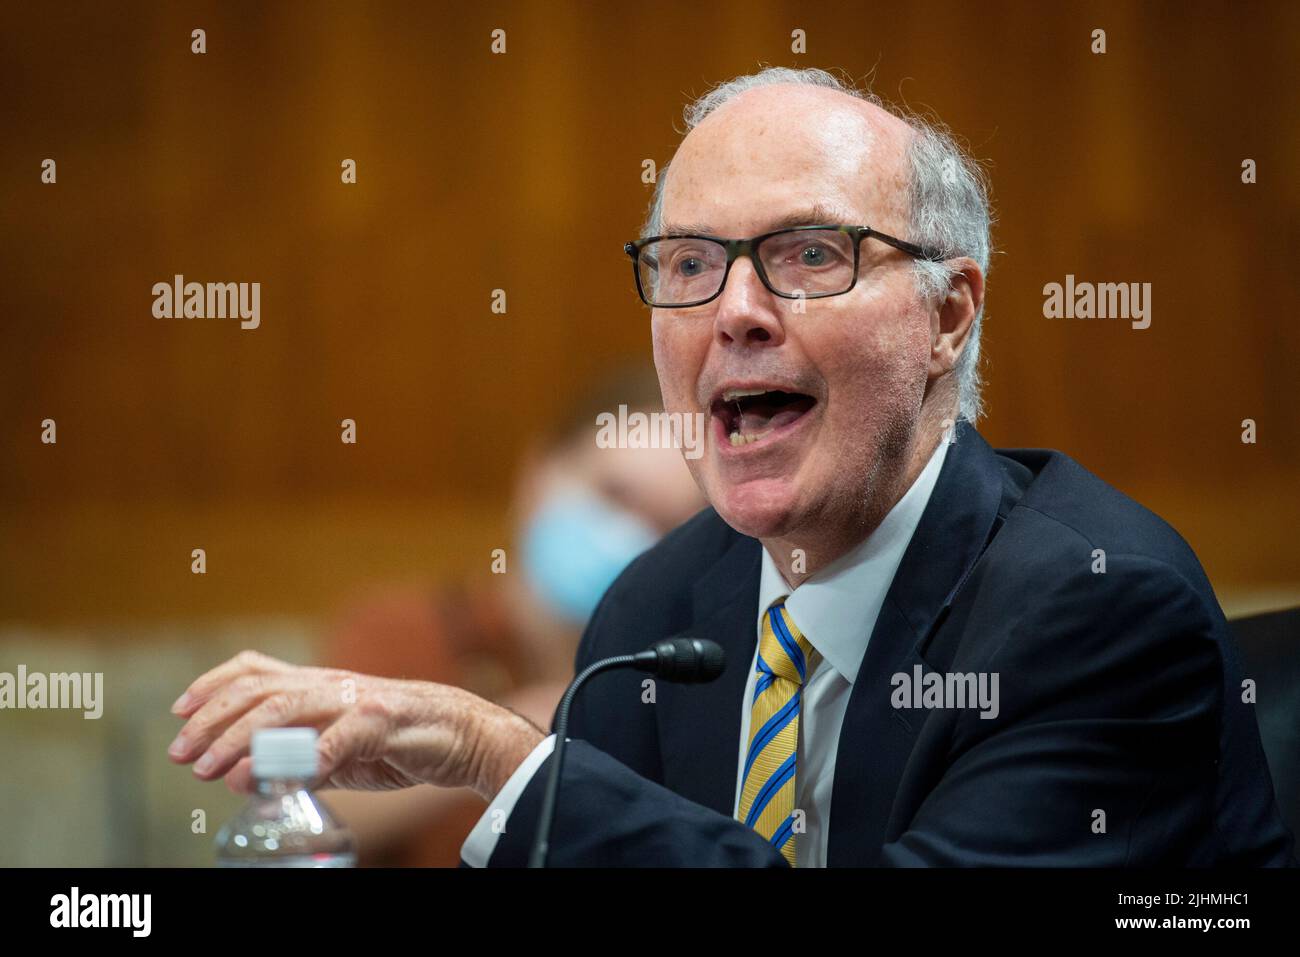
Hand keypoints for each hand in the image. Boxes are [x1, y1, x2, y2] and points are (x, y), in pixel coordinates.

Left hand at [167, 650, 545, 798]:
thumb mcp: (338, 748)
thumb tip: (243, 778)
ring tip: (219, 773)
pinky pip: (340, 738)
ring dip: (245, 743)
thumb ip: (296, 758)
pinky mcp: (384, 722)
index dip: (210, 686)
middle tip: (183, 756)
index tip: (179, 713)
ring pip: (287, 710)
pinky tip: (286, 782)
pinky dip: (308, 760)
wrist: (464, 734)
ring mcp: (357, 700)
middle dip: (213, 723)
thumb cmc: (400, 740)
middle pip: (258, 691)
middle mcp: (332, 685)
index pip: (254, 671)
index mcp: (319, 684)